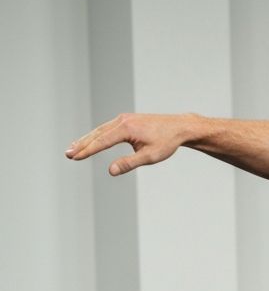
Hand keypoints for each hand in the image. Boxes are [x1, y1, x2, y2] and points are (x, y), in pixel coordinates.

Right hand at [65, 113, 189, 175]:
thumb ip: (129, 164)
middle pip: (97, 134)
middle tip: (68, 154)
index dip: (87, 150)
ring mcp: (124, 119)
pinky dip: (97, 135)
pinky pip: (108, 128)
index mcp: (126, 128)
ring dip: (87, 140)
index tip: (75, 157)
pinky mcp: (127, 120)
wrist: (179, 127)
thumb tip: (111, 171)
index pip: (102, 141)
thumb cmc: (166, 143)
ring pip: (101, 130)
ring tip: (74, 149)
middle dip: (82, 145)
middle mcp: (122, 120)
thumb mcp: (149, 156)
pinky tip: (91, 141)